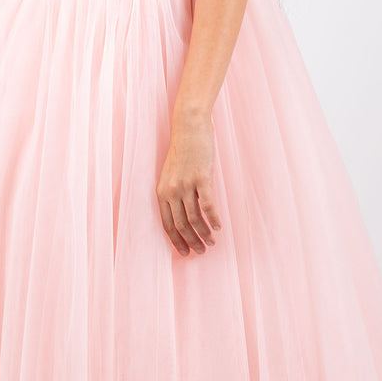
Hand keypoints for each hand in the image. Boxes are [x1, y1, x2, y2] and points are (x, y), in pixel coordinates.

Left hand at [156, 112, 222, 256]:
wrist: (189, 127)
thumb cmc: (182, 151)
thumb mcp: (172, 175)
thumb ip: (175, 194)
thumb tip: (184, 214)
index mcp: (162, 192)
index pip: (167, 224)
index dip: (176, 241)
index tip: (185, 253)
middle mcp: (171, 191)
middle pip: (181, 225)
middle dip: (192, 241)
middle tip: (202, 251)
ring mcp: (186, 185)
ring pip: (194, 218)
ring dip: (204, 233)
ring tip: (212, 242)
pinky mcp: (201, 178)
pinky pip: (207, 205)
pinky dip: (214, 218)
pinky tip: (219, 227)